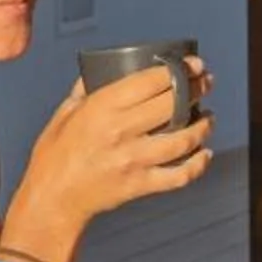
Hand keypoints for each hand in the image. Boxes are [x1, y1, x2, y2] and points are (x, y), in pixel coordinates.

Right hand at [6, 65, 216, 252]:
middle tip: (205, 85)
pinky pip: (179, 175)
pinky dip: (197, 165)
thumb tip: (101, 70)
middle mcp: (121, 131)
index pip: (151, 81)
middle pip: (173, 105)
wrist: (53, 197)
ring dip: (203, 126)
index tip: (193, 65)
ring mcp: (133, 160)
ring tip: (208, 118)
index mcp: (102, 108)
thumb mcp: (65, 113)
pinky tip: (204, 154)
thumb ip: (85, 90)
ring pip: (182, 139)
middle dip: (196, 90)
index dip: (179, 70)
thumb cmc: (55, 155)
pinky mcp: (140, 184)